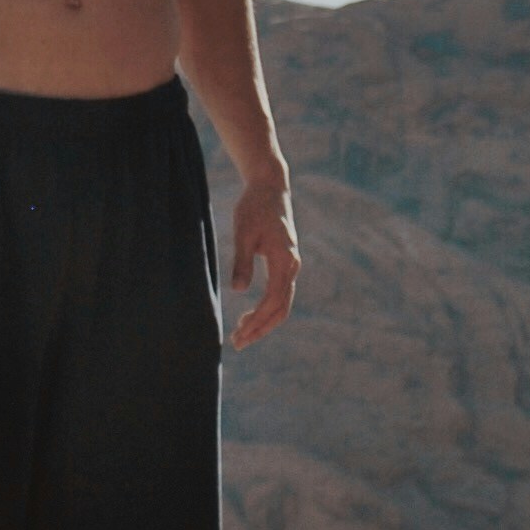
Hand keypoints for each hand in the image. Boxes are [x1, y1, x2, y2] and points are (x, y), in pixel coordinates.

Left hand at [228, 168, 298, 345]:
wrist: (271, 186)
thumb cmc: (255, 207)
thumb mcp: (243, 232)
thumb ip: (242, 261)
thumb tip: (238, 290)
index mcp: (285, 260)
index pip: (273, 300)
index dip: (257, 320)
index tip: (239, 333)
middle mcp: (292, 266)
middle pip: (281, 309)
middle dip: (260, 328)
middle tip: (237, 343)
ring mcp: (291, 265)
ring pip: (282, 304)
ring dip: (263, 322)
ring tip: (241, 334)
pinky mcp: (285, 263)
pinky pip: (280, 294)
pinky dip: (266, 309)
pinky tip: (249, 315)